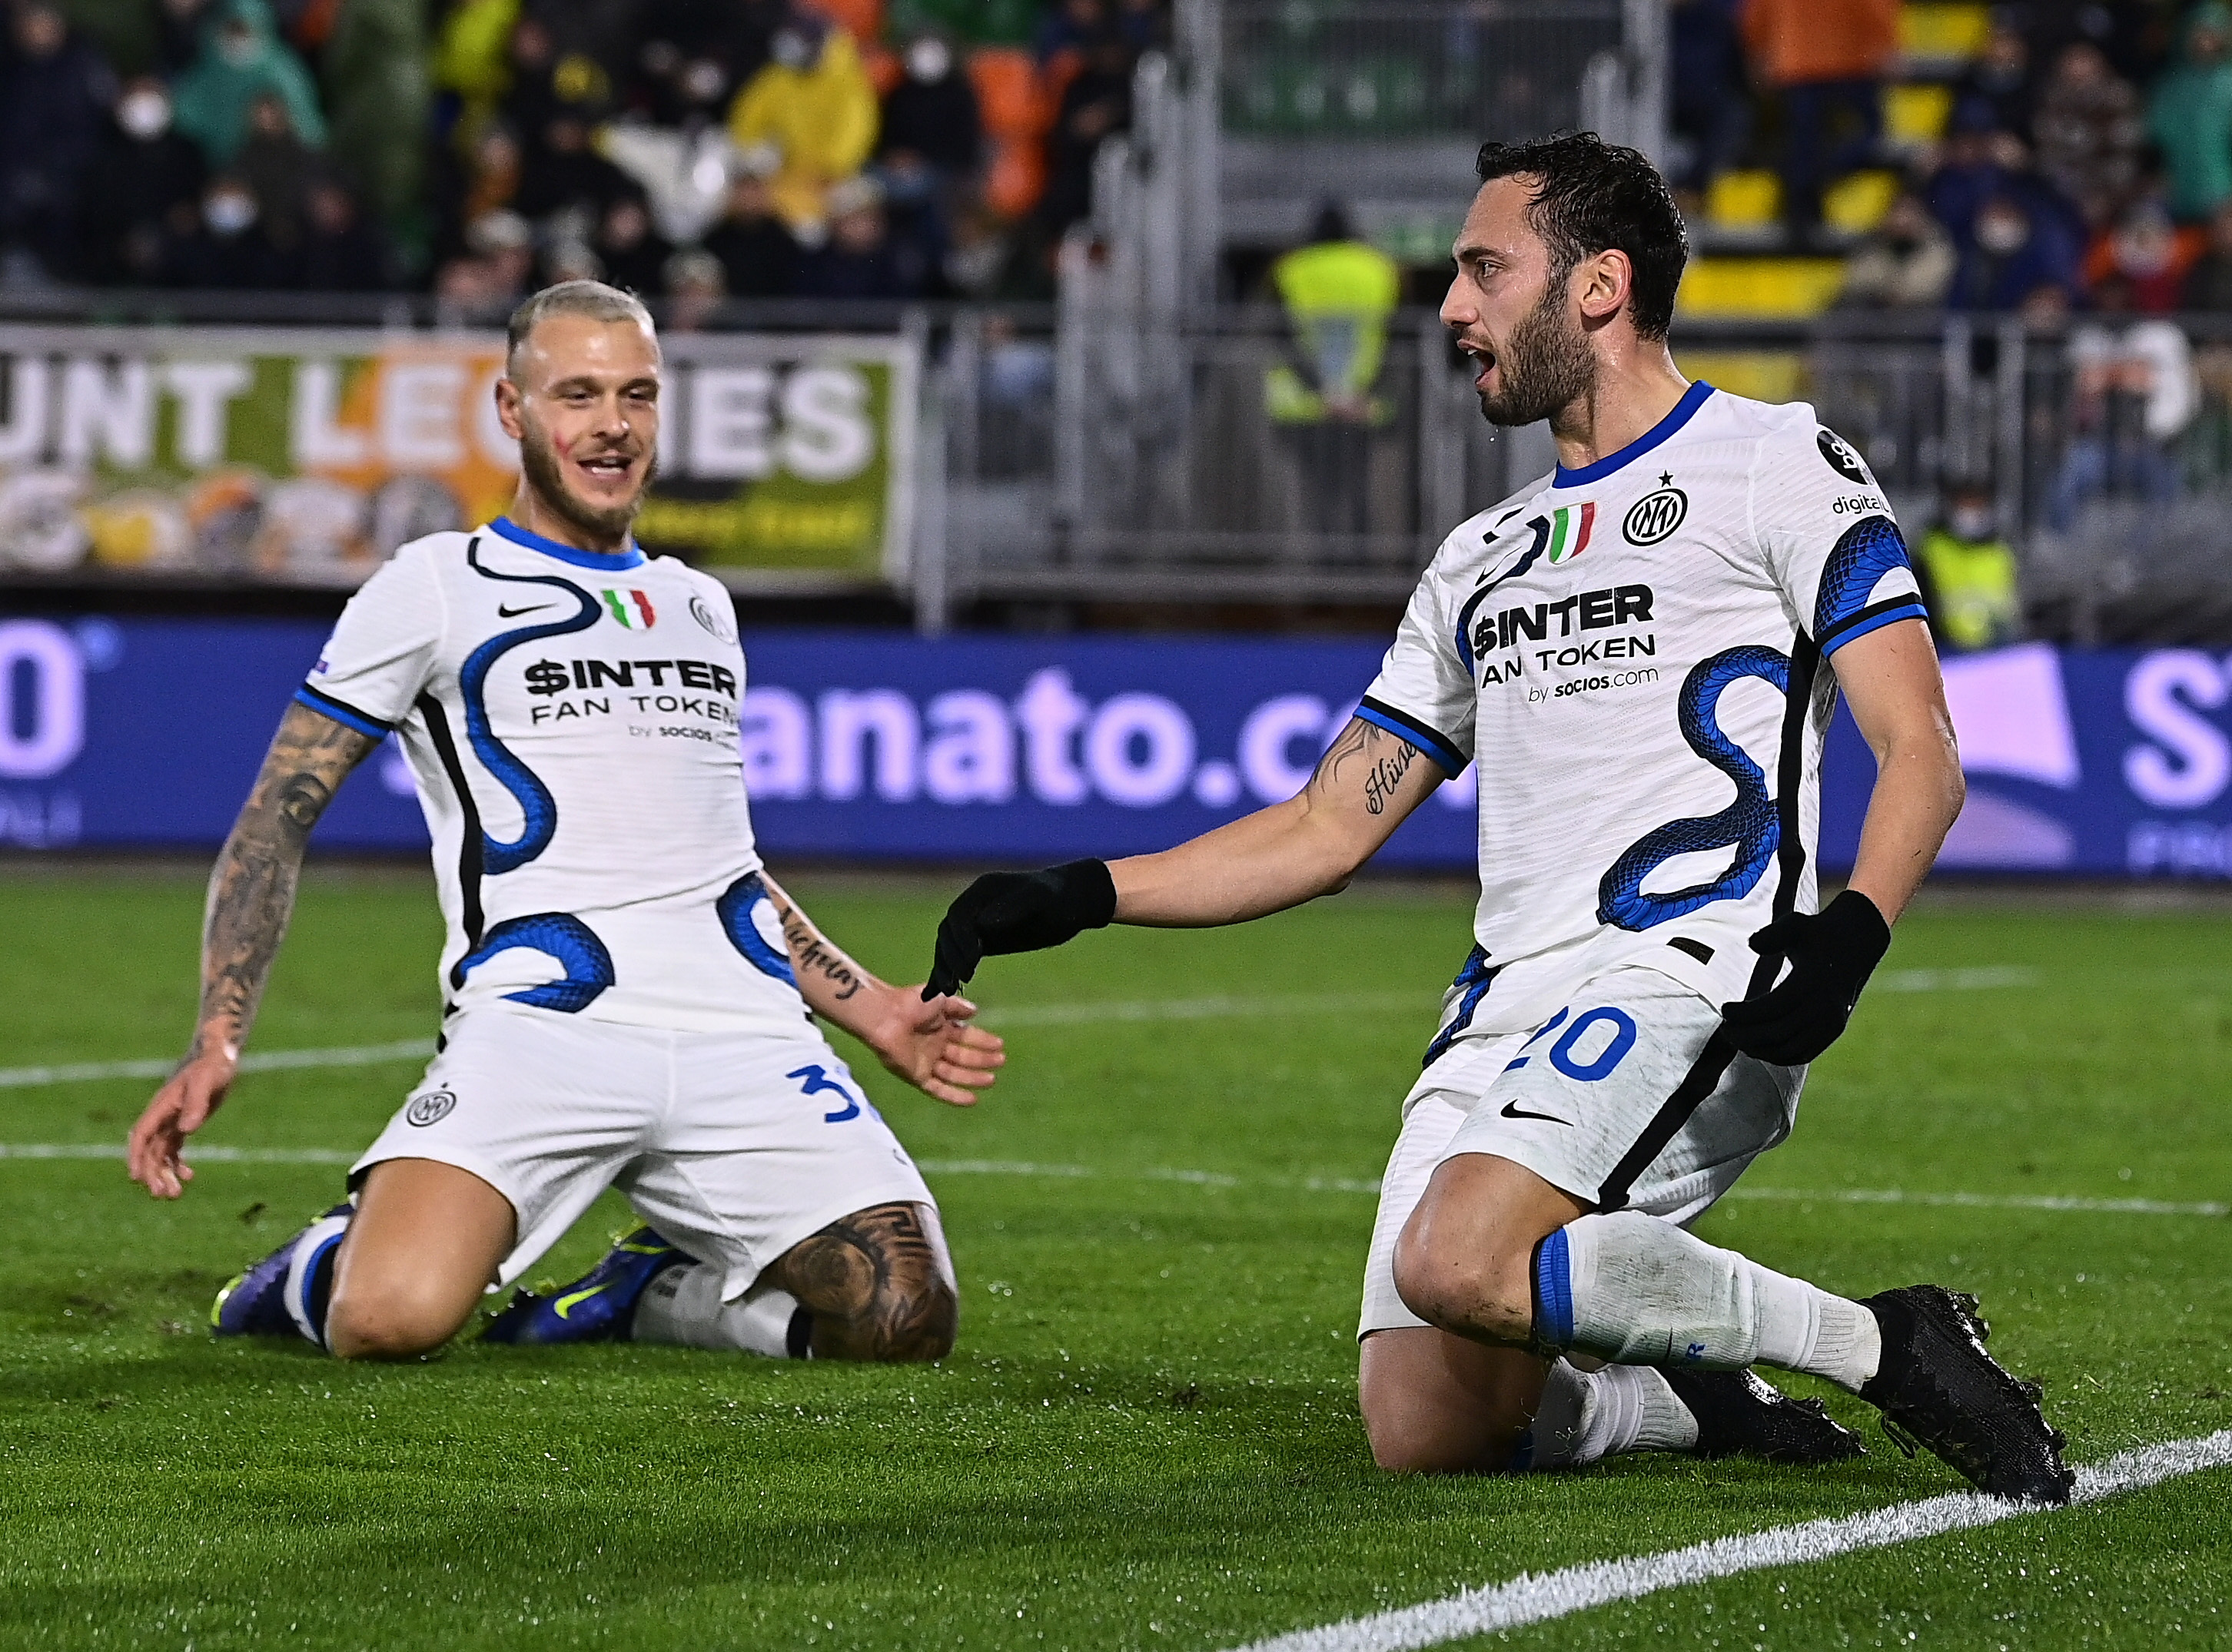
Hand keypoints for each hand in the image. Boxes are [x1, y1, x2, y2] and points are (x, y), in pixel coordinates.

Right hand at [127, 1049, 236, 1197]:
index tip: (136, 1177)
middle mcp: (162, 1117)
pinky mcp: (183, 1125)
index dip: (137, 1156)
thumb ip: (197, 1104)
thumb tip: (187, 1130)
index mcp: (162, 1107)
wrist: (220, 1059)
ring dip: (164, 1174)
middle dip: (153, 1173)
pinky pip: (173, 1150)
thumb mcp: (207, 1082)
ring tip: (175, 1195)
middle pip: (149, 1150)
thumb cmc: (213, 1067)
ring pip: (160, 1154)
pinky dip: (178, 1164)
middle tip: (163, 1194)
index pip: (141, 1135)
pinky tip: (189, 1176)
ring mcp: (171, 1122)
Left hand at [860, 986, 1005, 1105]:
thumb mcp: (939, 1000)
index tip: (1000, 1044)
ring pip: (954, 1074)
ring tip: (992, 1079)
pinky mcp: (917, 1077)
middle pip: (963, 1057)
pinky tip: (973, 1099)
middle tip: (1001, 1061)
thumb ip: (957, 1006)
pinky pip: (939, 1089)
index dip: (983, 1041)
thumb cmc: (911, 1004)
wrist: (887, 1017)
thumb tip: (975, 1011)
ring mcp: (926, 1063)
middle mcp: (935, 1046)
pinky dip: (955, 1096)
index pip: (966, 1037)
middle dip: (982, 1059)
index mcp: (940, 1027)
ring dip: (973, 1078)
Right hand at [923, 859, 1117, 998]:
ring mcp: (977, 922)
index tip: (969, 963)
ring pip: (950, 945)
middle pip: (949, 932)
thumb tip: (983, 923)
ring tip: (947, 991)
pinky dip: (947, 971)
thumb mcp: (1041, 899)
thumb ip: (1014, 906)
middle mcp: (974, 905)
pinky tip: (939, 992)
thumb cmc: (1060, 898)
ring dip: (945, 967)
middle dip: (949, 957)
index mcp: (983, 891)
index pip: (959, 917)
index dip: (961, 940)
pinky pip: (959, 954)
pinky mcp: (982, 939)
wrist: (1072, 902)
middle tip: (955, 984)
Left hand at [1720, 890, 1891, 1065]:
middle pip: (1778, 1032)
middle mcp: (1825, 1006)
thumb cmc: (1817, 933)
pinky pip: (1804, 1053)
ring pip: (1791, 1049)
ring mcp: (1832, 1022)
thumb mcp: (1796, 924)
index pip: (1772, 1007)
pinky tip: (1758, 1048)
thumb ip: (1773, 934)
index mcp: (1812, 981)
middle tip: (1725, 1030)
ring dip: (1760, 1050)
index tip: (1724, 1009)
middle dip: (1746, 1035)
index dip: (1745, 1013)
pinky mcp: (1834, 1031)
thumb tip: (1752, 944)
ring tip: (1737, 1040)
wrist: (1855, 944)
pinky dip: (1779, 1056)